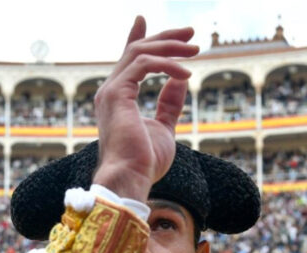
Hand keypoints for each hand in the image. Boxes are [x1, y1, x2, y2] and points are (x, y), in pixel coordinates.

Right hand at [93, 16, 198, 201]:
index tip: (143, 21)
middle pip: (136, 50)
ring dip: (170, 47)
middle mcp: (111, 90)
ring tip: (196, 50)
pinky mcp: (118, 93)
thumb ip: (169, 104)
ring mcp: (111, 90)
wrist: (130, 178)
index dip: (138, 38)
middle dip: (164, 39)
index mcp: (118, 98)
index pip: (128, 61)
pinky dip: (168, 65)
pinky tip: (186, 74)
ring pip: (140, 52)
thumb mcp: (164, 127)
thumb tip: (180, 82)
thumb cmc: (144, 161)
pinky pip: (145, 65)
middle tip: (191, 34)